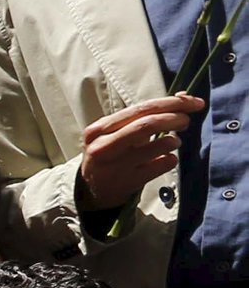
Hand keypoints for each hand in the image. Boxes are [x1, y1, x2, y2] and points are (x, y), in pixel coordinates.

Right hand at [79, 96, 205, 209]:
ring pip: (159, 145)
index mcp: (99, 129)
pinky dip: (171, 159)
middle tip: (186, 121)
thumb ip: (146, 114)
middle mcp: (103, 146)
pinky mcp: (129, 183)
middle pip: (148, 124)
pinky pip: (163, 165)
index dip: (171, 103)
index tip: (195, 103)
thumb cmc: (111, 153)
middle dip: (175, 118)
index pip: (141, 108)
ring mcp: (115, 166)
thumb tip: (183, 96)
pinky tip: (164, 159)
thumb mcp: (117, 132)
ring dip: (173, 140)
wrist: (91, 191)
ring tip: (173, 142)